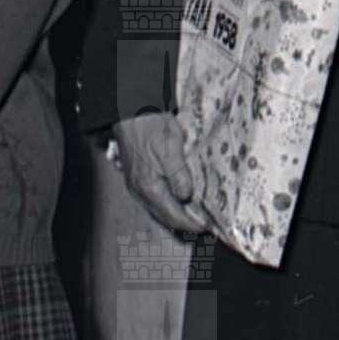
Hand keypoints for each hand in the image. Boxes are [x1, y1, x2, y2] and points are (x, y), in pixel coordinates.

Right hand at [110, 113, 208, 238]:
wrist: (130, 112)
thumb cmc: (151, 127)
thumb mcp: (172, 148)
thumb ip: (179, 176)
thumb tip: (186, 197)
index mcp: (151, 187)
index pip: (174, 216)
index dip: (192, 224)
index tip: (208, 227)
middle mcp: (140, 191)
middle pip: (164, 218)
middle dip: (183, 224)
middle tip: (203, 225)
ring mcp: (135, 186)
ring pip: (156, 211)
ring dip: (174, 216)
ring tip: (192, 216)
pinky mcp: (134, 179)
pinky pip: (151, 201)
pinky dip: (165, 206)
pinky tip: (174, 200)